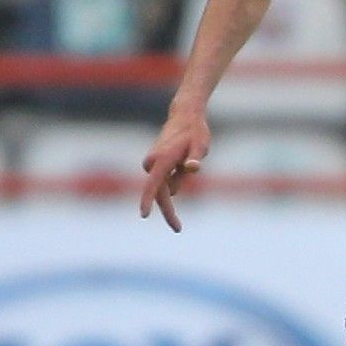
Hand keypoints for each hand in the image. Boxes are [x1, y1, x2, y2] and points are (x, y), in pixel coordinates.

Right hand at [139, 113, 210, 232]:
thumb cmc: (195, 132)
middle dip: (167, 211)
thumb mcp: (201, 145)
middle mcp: (153, 162)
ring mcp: (152, 164)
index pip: (153, 184)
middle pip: (159, 193)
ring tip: (191, 161)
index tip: (144, 215)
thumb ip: (196, 158)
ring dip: (175, 188)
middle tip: (178, 229)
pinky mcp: (155, 165)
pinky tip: (183, 162)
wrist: (185, 117)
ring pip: (162, 187)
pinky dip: (173, 182)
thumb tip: (192, 168)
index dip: (148, 200)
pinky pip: (164, 181)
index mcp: (163, 159)